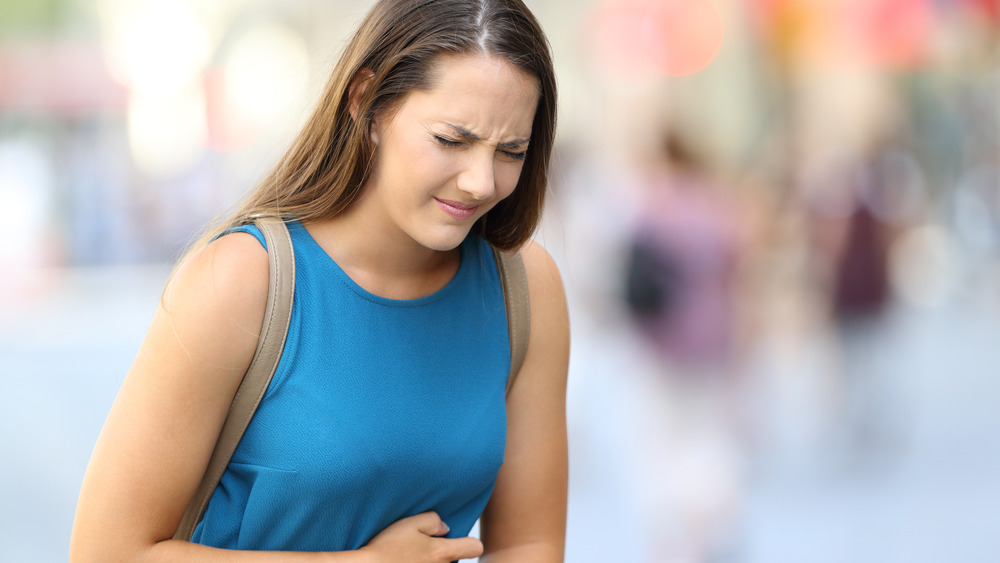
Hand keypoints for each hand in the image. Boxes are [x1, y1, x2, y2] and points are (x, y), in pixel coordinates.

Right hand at [360, 511, 482, 562]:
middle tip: (423, 549)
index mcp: (442, 552)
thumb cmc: (388, 547)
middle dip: (445, 555)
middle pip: (456, 562)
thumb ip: (433, 521)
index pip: (474, 547)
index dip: (469, 542)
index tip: (459, 541)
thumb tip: (444, 528)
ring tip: (411, 557)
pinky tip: (405, 562)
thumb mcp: (411, 523)